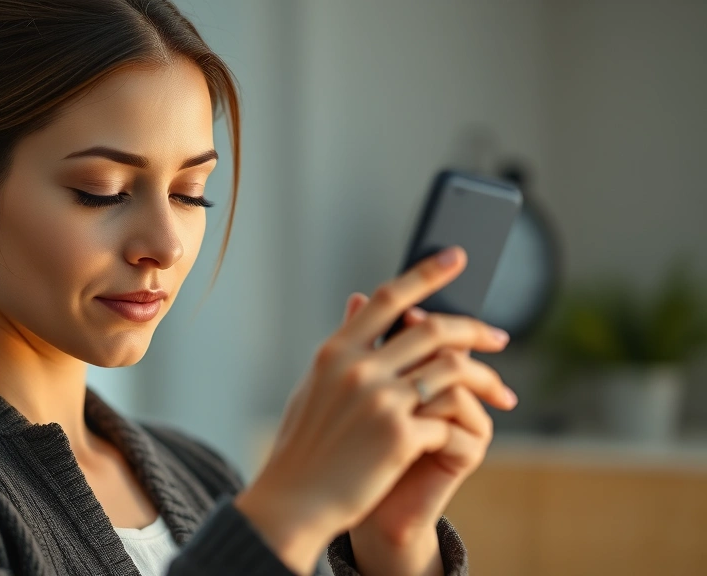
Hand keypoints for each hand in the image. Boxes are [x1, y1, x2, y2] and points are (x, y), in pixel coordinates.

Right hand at [233, 245, 511, 575]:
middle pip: (432, 329)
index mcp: (334, 351)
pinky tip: (471, 433)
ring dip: (485, 377)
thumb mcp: (315, 386)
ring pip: (452, 369)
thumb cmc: (304, 448)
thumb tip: (359, 298)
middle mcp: (357, 367)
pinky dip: (464, 422)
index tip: (456, 256)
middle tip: (499, 337)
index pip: (388, 298)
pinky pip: (448, 416)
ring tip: (501, 390)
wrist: (293, 501)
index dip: (427, 273)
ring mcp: (378, 400)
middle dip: (474, 329)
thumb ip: (344, 345)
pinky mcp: (398, 436)